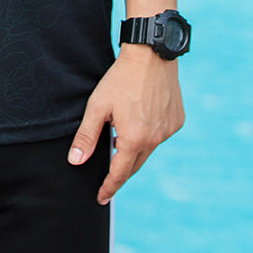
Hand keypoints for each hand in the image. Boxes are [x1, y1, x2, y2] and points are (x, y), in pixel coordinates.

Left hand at [67, 45, 184, 203]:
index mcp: (134, 139)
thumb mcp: (98, 106)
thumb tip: (75, 161)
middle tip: (108, 179)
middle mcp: (155, 139)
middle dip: (120, 173)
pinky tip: (140, 121)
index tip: (101, 197)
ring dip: (135, 150)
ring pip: (148, 150)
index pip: (119, 174)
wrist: (151, 55)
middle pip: (134, 165)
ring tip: (121, 141)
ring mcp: (168, 131)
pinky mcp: (176, 121)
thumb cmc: (120, 78)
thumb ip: (86, 136)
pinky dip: (149, 135)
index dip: (108, 187)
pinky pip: (160, 135)